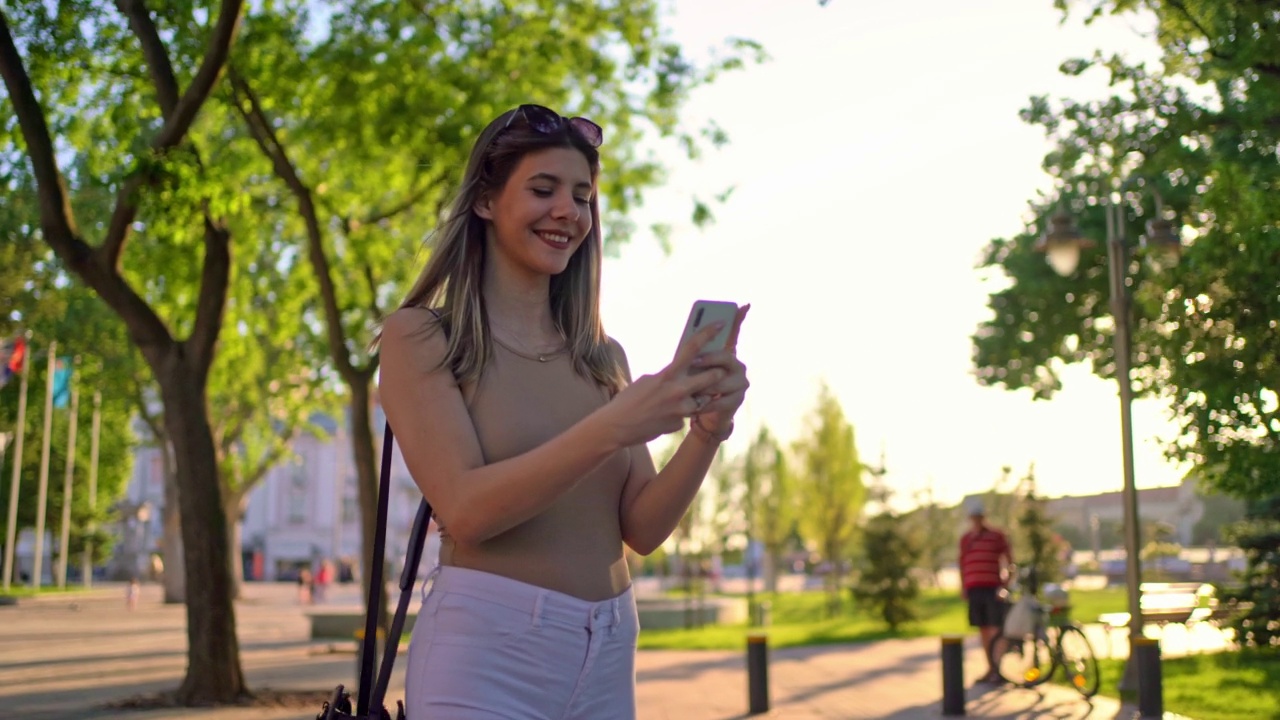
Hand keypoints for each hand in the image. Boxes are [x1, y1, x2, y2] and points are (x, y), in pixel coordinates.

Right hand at [604, 320, 732, 445]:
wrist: (616, 427)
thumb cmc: (629, 399)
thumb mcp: (648, 380)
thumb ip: (668, 375)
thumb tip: (685, 370)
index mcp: (667, 374)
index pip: (692, 348)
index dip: (708, 333)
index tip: (720, 324)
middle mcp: (676, 391)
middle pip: (712, 377)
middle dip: (717, 373)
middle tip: (719, 371)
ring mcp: (679, 410)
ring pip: (702, 400)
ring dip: (696, 398)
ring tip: (676, 400)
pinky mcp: (678, 424)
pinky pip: (686, 416)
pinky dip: (678, 414)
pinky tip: (661, 416)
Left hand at [690, 304, 749, 432]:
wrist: (702, 412)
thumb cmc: (692, 385)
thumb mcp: (690, 368)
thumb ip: (692, 354)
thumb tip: (689, 340)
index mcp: (726, 352)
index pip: (735, 330)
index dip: (739, 318)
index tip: (742, 306)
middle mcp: (737, 364)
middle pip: (725, 356)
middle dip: (708, 360)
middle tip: (694, 362)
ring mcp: (740, 382)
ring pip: (721, 380)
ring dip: (704, 386)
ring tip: (692, 390)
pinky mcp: (738, 400)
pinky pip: (721, 400)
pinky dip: (707, 402)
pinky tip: (698, 404)